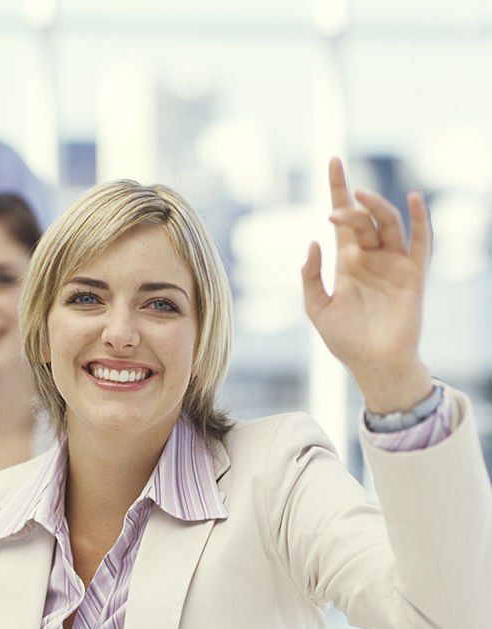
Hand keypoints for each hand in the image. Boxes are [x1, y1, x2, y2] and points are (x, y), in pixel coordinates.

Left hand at [302, 157, 432, 412]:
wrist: (373, 364)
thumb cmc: (345, 341)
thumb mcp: (317, 309)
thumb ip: (310, 277)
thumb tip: (312, 243)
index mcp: (348, 261)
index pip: (342, 217)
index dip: (337, 189)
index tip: (332, 161)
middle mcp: (372, 257)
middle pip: (363, 218)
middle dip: (350, 205)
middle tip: (337, 207)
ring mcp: (394, 263)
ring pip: (388, 223)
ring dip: (375, 208)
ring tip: (360, 198)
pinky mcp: (413, 274)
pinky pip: (420, 242)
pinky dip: (419, 220)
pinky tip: (412, 200)